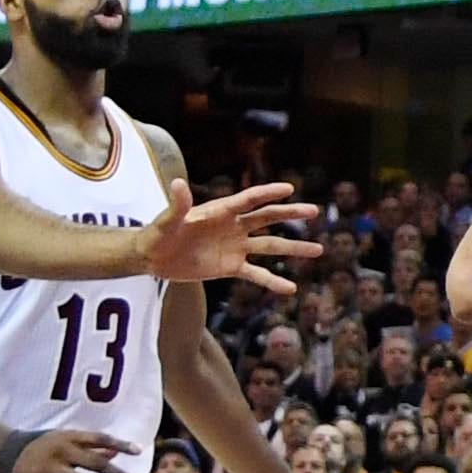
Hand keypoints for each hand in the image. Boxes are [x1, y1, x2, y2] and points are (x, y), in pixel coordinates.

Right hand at [3, 424, 133, 472]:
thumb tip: (117, 450)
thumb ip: (91, 445)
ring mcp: (51, 467)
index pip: (100, 439)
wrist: (8, 449)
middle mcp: (63, 451)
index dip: (120, 444)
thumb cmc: (44, 444)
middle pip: (96, 463)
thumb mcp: (66, 439)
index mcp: (71, 437)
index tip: (138, 451)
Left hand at [142, 179, 320, 295]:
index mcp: (221, 211)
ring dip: (293, 248)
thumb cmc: (157, 233)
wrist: (153, 257)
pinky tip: (291, 289)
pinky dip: (273, 281)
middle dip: (291, 215)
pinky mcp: (231, 267)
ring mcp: (235, 247)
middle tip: (314, 212)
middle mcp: (233, 227)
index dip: (268, 193)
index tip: (289, 189)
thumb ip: (177, 204)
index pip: (249, 200)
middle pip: (267, 218)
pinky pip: (256, 274)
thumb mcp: (166, 220)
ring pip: (270, 246)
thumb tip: (179, 183)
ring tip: (318, 250)